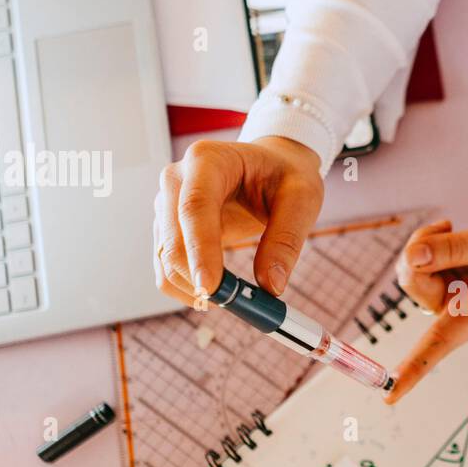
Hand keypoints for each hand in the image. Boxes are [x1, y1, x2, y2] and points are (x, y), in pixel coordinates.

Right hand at [153, 137, 323, 305]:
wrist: (272, 166)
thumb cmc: (286, 176)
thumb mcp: (302, 199)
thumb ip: (287, 240)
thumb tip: (271, 286)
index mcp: (207, 160)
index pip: (195, 207)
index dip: (200, 250)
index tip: (211, 287)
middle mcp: (176, 179)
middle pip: (172, 239)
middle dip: (198, 278)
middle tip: (239, 305)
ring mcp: (166, 205)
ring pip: (165, 259)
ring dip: (194, 288)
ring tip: (237, 299)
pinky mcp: (167, 228)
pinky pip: (166, 268)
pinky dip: (188, 288)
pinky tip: (220, 292)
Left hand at [387, 205, 467, 402]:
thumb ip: (456, 249)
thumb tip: (413, 257)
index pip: (439, 345)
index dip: (413, 370)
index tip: (389, 396)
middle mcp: (460, 309)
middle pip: (414, 286)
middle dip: (417, 254)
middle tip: (443, 227)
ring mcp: (450, 295)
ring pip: (412, 271)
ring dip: (421, 244)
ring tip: (450, 227)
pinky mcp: (444, 279)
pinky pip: (417, 261)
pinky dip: (426, 241)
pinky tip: (448, 230)